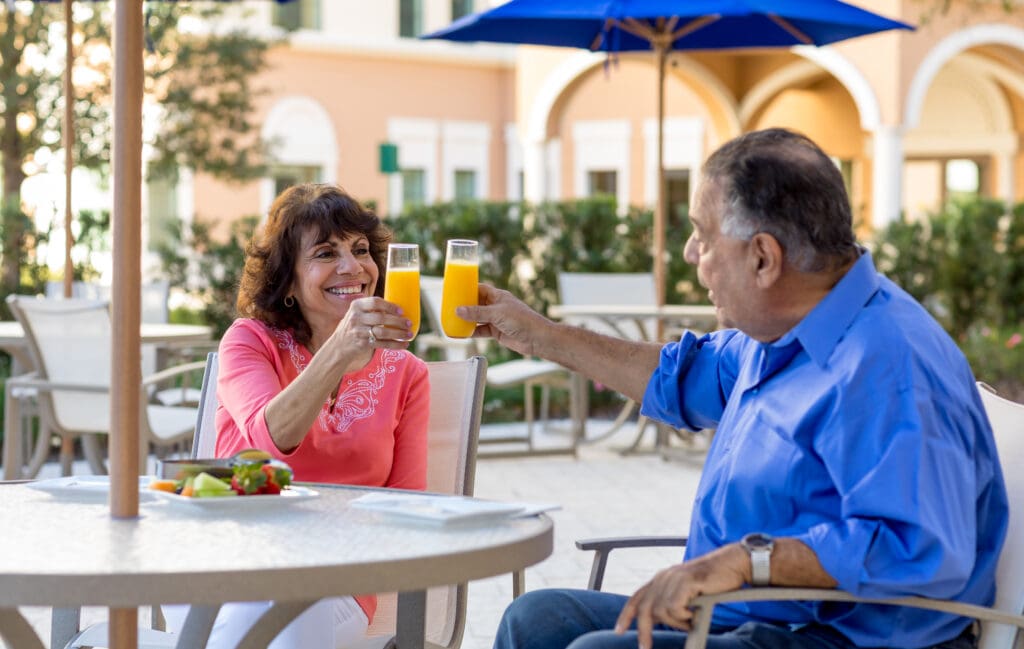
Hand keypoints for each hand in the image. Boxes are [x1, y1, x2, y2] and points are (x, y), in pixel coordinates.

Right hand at [331, 297, 413, 352]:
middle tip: (409, 323)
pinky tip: (404, 344)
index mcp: (356, 305)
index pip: (375, 302)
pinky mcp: (363, 344)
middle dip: (398, 321)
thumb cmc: (354, 326)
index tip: (401, 311)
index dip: (390, 306)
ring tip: (409, 334)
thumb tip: (399, 308)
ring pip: (383, 332)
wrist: (338, 345)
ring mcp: (359, 331)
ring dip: (399, 334)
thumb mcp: (357, 313)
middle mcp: (356, 317)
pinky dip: (395, 344)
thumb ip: (372, 309)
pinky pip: (382, 344)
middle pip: (381, 318)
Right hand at [456, 284, 551, 356]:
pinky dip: (472, 332)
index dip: (468, 289)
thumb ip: (477, 313)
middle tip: (450, 306)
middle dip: (465, 306)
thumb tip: (458, 310)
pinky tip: (462, 333)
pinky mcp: (497, 332)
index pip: (480, 289)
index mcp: (498, 296)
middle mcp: (497, 306)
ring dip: (467, 320)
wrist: (536, 338)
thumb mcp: (496, 314)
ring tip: (452, 320)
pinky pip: (481, 330)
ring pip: (478, 318)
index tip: (455, 290)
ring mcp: (497, 319)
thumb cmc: (521, 320)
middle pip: (477, 304)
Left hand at [615, 544, 746, 648]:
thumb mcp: (687, 592)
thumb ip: (671, 602)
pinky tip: (696, 611)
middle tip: (645, 648)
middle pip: (644, 608)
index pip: (637, 597)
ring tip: (692, 618)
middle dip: (643, 631)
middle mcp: (664, 577)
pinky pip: (675, 608)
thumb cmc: (714, 582)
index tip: (619, 631)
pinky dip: (685, 616)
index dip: (626, 615)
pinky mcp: (685, 581)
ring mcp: (674, 578)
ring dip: (677, 622)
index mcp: (661, 578)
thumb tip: (660, 621)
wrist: (733, 564)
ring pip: (662, 611)